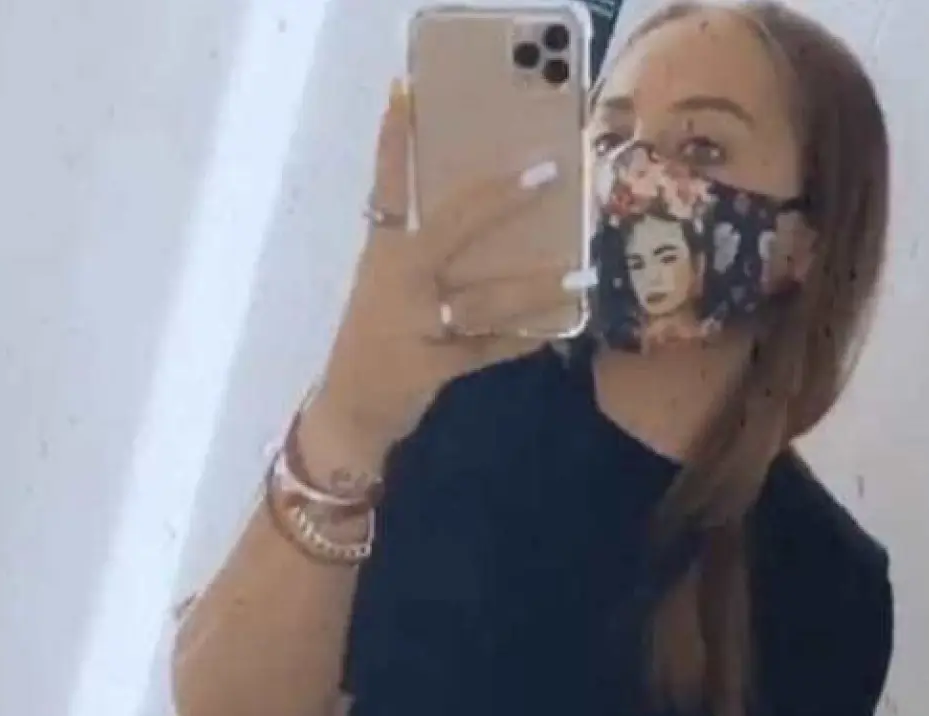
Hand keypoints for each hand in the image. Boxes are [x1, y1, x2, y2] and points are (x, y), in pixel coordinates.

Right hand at [310, 81, 574, 458]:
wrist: (349, 411)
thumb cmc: (378, 337)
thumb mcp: (389, 287)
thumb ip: (427, 255)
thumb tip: (498, 225)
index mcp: (383, 253)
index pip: (386, 186)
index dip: (394, 141)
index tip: (407, 92)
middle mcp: (396, 280)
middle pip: (450, 228)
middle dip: (499, 199)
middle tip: (548, 172)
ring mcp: (412, 324)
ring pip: (482, 298)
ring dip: (533, 287)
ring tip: (578, 275)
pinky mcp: (430, 366)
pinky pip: (487, 348)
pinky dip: (521, 340)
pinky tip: (555, 331)